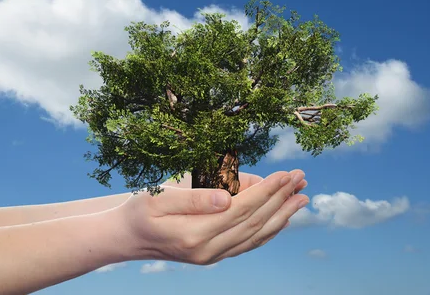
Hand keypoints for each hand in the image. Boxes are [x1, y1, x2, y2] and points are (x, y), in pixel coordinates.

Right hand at [117, 170, 308, 265]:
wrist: (127, 238)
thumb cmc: (140, 210)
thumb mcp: (159, 197)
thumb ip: (194, 198)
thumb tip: (228, 197)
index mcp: (195, 234)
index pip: (242, 209)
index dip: (267, 191)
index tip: (286, 174)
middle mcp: (208, 250)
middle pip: (255, 222)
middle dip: (281, 199)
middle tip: (301, 179)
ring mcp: (212, 256)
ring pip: (256, 235)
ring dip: (282, 215)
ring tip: (302, 197)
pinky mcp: (213, 256)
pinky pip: (248, 243)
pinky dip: (268, 230)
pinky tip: (281, 219)